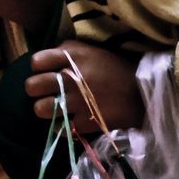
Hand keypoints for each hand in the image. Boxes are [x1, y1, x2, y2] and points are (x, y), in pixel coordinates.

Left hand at [27, 40, 143, 132]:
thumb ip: (65, 51)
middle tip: (47, 92)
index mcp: (72, 56)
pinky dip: (60, 125)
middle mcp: (70, 78)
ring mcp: (78, 101)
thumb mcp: (91, 51)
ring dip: (45, 109)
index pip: (36, 61)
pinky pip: (59, 127)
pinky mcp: (86, 122)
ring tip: (55, 108)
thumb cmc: (116, 69)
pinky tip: (68, 120)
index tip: (46, 72)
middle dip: (36, 90)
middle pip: (31, 87)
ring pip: (40, 109)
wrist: (147, 92)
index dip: (38, 69)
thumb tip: (43, 60)